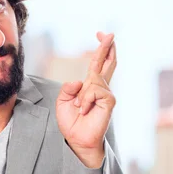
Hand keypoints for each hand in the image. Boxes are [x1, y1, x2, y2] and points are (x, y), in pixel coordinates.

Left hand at [56, 32, 116, 168]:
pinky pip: (94, 91)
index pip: (98, 63)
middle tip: (110, 33)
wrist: (77, 140)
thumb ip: (68, 88)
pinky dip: (85, 100)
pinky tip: (84, 110)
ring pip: (92, 80)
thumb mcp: (62, 102)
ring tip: (79, 108)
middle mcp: (101, 88)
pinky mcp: (109, 101)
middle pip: (108, 62)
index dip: (101, 48)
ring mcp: (107, 94)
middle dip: (107, 47)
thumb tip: (80, 81)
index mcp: (91, 86)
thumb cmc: (71, 123)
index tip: (100, 34)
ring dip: (81, 95)